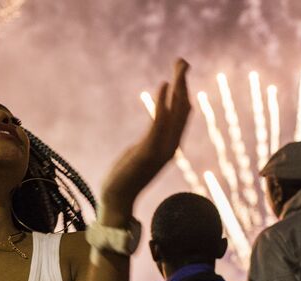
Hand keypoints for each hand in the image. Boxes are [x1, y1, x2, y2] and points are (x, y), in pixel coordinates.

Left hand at [100, 59, 191, 225]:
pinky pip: (159, 122)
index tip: (180, 74)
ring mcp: (162, 149)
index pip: (182, 115)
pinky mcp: (148, 151)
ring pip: (175, 111)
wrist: (117, 200)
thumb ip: (150, 140)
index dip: (183, 93)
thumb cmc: (125, 178)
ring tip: (179, 66)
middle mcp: (170, 146)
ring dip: (178, 86)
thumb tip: (154, 130)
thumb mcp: (140, 153)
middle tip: (183, 60)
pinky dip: (163, 103)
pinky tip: (164, 86)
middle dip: (183, 83)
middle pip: (183, 109)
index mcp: (169, 145)